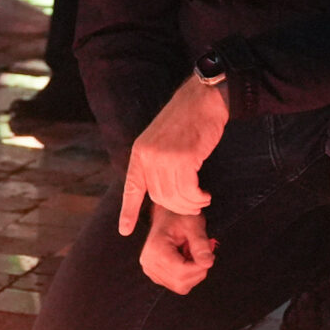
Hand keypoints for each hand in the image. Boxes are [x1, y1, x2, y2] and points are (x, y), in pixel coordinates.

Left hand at [117, 73, 229, 235]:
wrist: (202, 99)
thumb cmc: (187, 120)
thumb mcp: (161, 140)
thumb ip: (156, 162)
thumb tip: (158, 190)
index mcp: (139, 152)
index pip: (131, 187)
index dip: (127, 211)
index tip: (124, 230)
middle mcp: (148, 156)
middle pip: (159, 197)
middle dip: (176, 207)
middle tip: (192, 206)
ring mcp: (165, 157)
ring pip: (174, 196)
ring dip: (190, 204)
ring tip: (201, 201)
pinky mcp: (184, 158)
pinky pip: (189, 190)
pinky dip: (198, 198)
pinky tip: (205, 195)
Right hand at [139, 204, 216, 295]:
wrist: (167, 214)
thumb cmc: (180, 216)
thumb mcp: (193, 225)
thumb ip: (200, 244)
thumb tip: (208, 263)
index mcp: (156, 249)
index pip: (181, 271)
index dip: (200, 267)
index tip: (209, 254)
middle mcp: (149, 263)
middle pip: (180, 282)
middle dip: (198, 271)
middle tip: (202, 253)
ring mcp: (150, 270)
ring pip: (180, 286)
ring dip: (193, 274)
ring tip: (192, 254)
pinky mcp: (155, 274)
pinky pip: (177, 285)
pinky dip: (187, 276)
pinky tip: (185, 260)